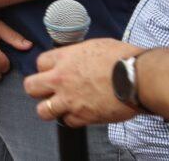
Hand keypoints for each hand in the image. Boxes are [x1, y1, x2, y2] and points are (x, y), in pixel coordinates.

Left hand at [23, 38, 143, 126]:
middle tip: (49, 91)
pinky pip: (67, 122)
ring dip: (50, 109)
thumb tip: (79, 58)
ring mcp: (69, 99)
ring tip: (61, 106)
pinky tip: (81, 113)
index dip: (45, 69)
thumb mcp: (96, 46)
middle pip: (31, 87)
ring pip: (42, 110)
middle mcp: (61, 78)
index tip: (53, 72)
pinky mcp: (82, 116)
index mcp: (64, 57)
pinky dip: (73, 119)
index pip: (39, 63)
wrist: (138, 77)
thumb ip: (80, 54)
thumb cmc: (123, 58)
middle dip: (38, 90)